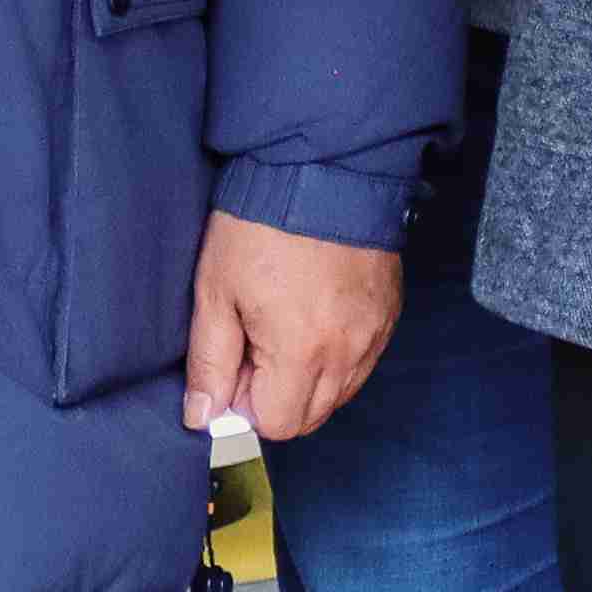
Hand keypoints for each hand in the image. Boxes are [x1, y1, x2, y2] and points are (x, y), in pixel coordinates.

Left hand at [179, 209, 401, 443]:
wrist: (321, 167)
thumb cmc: (261, 225)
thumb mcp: (215, 291)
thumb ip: (209, 362)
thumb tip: (202, 416)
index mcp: (300, 352)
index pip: (274, 423)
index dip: (246, 401)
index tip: (236, 360)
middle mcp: (346, 352)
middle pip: (310, 417)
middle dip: (277, 397)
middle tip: (256, 342)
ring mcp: (374, 334)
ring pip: (339, 394)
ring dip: (308, 379)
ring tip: (286, 326)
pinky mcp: (389, 314)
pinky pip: (362, 362)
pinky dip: (337, 356)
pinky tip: (316, 316)